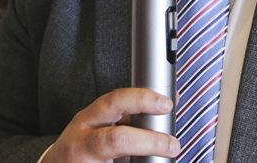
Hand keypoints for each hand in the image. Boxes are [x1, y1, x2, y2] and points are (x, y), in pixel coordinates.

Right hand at [43, 88, 178, 161]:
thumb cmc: (84, 144)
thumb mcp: (99, 124)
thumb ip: (129, 116)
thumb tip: (169, 104)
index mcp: (88, 119)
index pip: (114, 102)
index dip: (142, 100)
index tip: (166, 104)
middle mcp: (84, 142)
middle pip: (116, 139)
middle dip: (149, 141)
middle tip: (172, 145)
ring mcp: (85, 162)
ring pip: (114, 155)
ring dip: (144, 157)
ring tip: (164, 157)